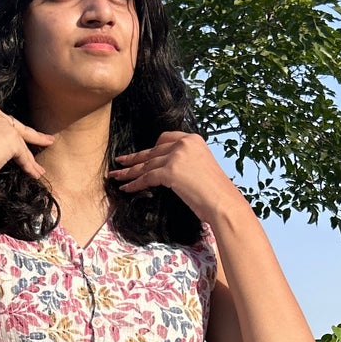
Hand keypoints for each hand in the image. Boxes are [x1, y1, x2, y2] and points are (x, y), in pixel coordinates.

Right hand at [0, 103, 52, 186]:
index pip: (2, 122)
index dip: (11, 132)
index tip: (20, 138)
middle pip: (17, 127)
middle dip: (34, 136)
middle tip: (47, 140)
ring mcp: (3, 124)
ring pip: (21, 143)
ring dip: (30, 159)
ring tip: (40, 169)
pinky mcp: (11, 138)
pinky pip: (24, 155)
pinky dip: (29, 166)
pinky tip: (35, 173)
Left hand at [110, 132, 242, 220]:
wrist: (223, 203)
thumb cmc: (217, 193)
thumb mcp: (203, 168)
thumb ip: (188, 163)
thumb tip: (173, 171)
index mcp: (193, 140)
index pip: (165, 139)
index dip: (151, 148)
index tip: (141, 154)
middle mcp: (184, 143)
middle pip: (152, 151)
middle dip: (135, 159)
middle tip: (121, 162)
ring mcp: (176, 156)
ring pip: (146, 164)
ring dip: (129, 172)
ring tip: (116, 176)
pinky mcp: (170, 171)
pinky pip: (146, 177)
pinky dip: (135, 184)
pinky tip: (126, 188)